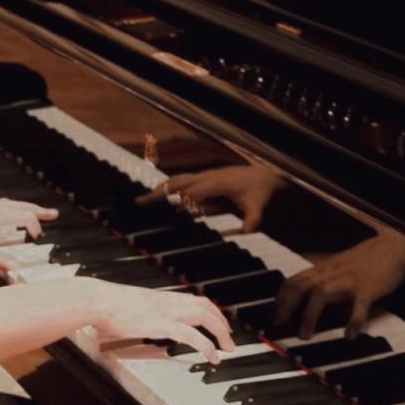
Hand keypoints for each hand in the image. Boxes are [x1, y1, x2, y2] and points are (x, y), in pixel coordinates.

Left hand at [0, 199, 59, 273]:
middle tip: (54, 214)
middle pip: (21, 206)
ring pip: (11, 204)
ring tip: (35, 212)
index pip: (25, 217)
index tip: (39, 241)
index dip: (35, 228)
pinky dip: (11, 207)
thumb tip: (15, 268)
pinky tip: (7, 214)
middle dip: (38, 211)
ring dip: (26, 207)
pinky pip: (0, 205)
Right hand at [91, 284, 235, 363]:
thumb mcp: (125, 307)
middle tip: (229, 338)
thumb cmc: (103, 305)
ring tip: (227, 347)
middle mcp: (167, 301)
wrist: (95, 300)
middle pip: (205, 305)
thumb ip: (135, 313)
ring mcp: (165, 312)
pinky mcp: (161, 324)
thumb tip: (131, 322)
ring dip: (220, 331)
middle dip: (221, 321)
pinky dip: (207, 345)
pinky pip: (192, 335)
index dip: (210, 310)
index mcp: (159, 297)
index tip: (218, 321)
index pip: (193, 299)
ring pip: (204, 316)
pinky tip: (213, 356)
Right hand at [139, 162, 282, 230]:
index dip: (183, 200)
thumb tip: (246, 231)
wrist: (264, 174)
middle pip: (177, 182)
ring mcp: (204, 176)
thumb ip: (252, 219)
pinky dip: (169, 187)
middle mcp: (207, 177)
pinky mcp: (205, 178)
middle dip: (159, 192)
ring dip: (161, 189)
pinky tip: (161, 195)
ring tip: (143, 199)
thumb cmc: (259, 191)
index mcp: (217, 182)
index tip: (171, 209)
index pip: (194, 191)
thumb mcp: (257, 207)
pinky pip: (183, 182)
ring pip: (177, 180)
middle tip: (140, 202)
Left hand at [274, 231, 404, 338]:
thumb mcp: (336, 266)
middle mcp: (331, 273)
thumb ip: (321, 277)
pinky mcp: (367, 289)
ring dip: (310, 315)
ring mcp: (348, 280)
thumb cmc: (362, 260)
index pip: (294, 280)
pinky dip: (353, 321)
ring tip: (305, 335)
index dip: (281, 297)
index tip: (275, 314)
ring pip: (321, 294)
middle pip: (301, 286)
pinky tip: (350, 335)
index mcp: (322, 269)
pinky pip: (358, 306)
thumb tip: (304, 292)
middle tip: (280, 326)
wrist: (391, 249)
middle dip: (287, 306)